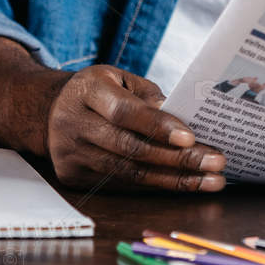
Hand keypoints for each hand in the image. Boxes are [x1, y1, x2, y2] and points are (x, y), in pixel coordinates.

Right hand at [47, 65, 225, 191]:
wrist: (48, 111)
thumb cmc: (96, 91)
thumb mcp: (118, 78)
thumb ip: (148, 95)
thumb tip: (183, 120)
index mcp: (87, 91)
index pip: (123, 113)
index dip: (157, 126)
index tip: (191, 137)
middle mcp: (74, 124)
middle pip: (130, 148)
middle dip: (178, 159)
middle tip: (216, 162)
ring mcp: (71, 155)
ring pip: (129, 174)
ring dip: (175, 180)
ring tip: (211, 181)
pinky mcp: (74, 177)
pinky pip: (123, 185)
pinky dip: (157, 186)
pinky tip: (185, 185)